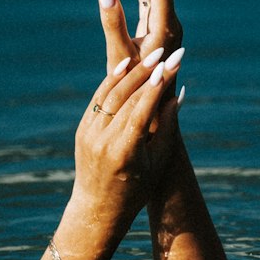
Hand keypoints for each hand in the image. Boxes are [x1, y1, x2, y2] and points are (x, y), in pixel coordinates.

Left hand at [31, 45, 184, 259]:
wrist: (98, 209)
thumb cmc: (137, 189)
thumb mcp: (158, 162)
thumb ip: (168, 128)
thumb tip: (178, 93)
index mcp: (125, 152)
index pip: (144, 108)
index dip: (160, 82)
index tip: (174, 61)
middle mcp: (103, 140)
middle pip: (126, 96)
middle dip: (146, 71)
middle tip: (164, 50)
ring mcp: (89, 133)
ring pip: (110, 93)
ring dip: (130, 72)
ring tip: (149, 54)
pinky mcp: (82, 129)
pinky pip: (99, 99)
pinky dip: (112, 81)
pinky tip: (127, 65)